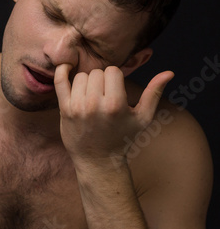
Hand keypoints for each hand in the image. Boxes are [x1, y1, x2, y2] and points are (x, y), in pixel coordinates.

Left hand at [54, 64, 173, 162]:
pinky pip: (60, 81)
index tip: (116, 91)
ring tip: (93, 97)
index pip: (113, 71)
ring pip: (81, 76)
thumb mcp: (142, 117)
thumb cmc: (123, 138)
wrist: (98, 161)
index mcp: (116, 105)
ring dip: (87, 83)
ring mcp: (78, 107)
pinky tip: (67, 68)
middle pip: (97, 72)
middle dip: (102, 81)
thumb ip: (154, 93)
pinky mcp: (64, 110)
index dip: (116, 79)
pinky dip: (62, 71)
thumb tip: (169, 72)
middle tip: (105, 97)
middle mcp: (95, 105)